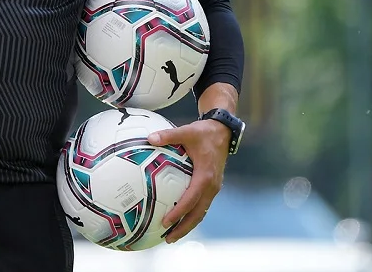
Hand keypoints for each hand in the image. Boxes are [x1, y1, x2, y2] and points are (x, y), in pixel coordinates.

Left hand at [148, 119, 230, 242]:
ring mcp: (213, 189)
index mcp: (205, 176)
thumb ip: (168, 135)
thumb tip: (149, 138)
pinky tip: (179, 220)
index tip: (166, 222)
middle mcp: (211, 186)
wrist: (222, 132)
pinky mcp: (211, 188)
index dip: (179, 212)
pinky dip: (191, 216)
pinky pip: (201, 206)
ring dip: (188, 225)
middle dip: (184, 228)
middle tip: (168, 239)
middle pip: (198, 214)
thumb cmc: (203, 133)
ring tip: (171, 236)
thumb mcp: (186, 131)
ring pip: (201, 213)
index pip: (191, 199)